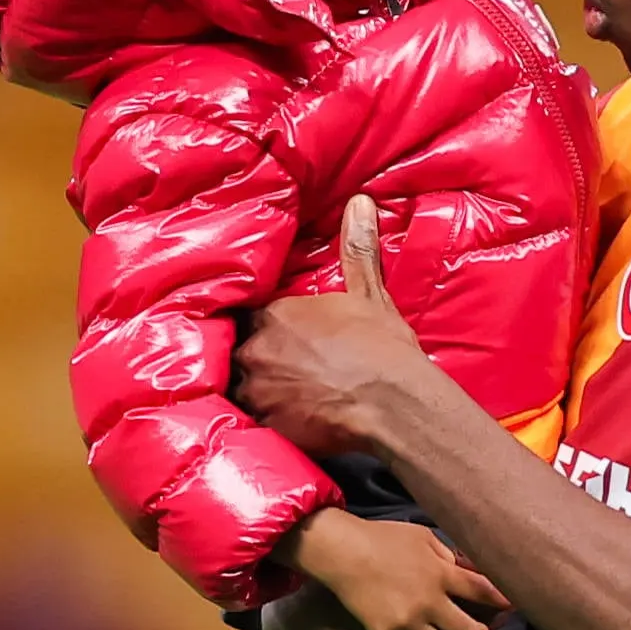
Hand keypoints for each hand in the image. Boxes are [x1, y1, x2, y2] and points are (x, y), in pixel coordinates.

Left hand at [235, 195, 435, 456]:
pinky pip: (251, 423)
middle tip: (278, 367)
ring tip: (275, 397)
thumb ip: (356, 249)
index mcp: (275, 313)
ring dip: (253, 390)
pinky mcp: (265, 427)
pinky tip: (281, 422)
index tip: (275, 334)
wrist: (392, 405)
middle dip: (254, 357)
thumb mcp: (369, 295)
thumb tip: (360, 202)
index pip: (248, 314)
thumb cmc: (382, 350)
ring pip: (239, 387)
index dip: (259, 325)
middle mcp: (255, 349)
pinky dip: (263, 422)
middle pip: (237, 350)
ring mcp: (256, 390)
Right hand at [282, 509, 507, 629]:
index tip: (513, 608)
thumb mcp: (424, 538)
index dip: (504, 602)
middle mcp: (430, 603)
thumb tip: (471, 571)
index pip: (485, 592)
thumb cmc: (385, 538)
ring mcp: (407, 624)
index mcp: (442, 574)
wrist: (342, 551)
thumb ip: (450, 556)